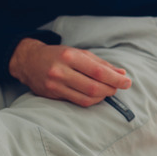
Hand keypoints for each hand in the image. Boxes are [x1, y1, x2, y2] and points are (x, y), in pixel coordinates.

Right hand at [9, 38, 131, 106]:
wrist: (29, 61)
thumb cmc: (59, 55)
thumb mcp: (80, 53)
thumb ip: (101, 64)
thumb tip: (122, 74)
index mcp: (70, 56)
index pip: (98, 71)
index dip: (115, 79)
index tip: (127, 82)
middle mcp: (61, 71)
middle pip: (93, 87)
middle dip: (110, 89)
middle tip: (118, 87)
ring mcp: (55, 85)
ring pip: (86, 98)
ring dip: (102, 97)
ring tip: (108, 91)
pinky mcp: (53, 95)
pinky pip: (78, 101)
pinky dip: (92, 100)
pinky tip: (97, 96)